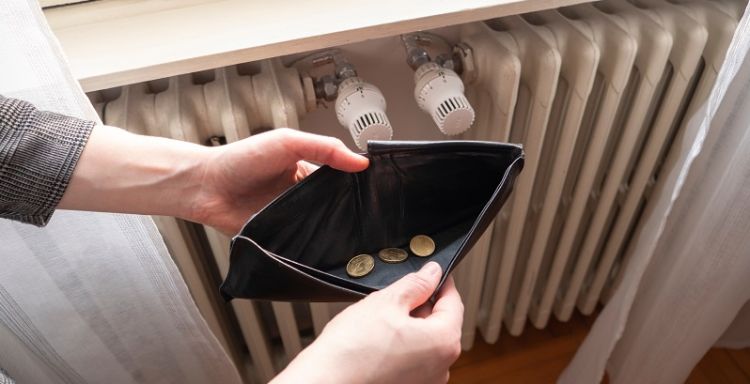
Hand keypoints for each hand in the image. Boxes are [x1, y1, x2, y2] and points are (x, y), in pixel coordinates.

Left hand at [59, 126, 367, 233]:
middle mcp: (303, 198)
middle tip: (377, 228)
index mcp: (309, 172)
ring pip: (322, 231)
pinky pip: (302, 248)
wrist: (205, 187)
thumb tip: (361, 162)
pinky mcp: (280, 240)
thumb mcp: (287, 143)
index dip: (360, 187)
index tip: (383, 196)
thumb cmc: (241, 159)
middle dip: (352, 217)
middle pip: (336, 209)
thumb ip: (324, 148)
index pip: (343, 181)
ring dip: (335, 236)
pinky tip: (329, 255)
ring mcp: (292, 220)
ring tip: (360, 245)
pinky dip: (313, 251)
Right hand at [272, 262, 463, 383]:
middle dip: (422, 307)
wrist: (325, 382)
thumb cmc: (352, 349)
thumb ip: (416, 285)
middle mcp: (441, 368)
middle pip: (441, 325)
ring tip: (382, 320)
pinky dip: (401, 348)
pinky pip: (413, 362)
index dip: (441, 283)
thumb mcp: (386, 302)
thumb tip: (432, 273)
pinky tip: (378, 341)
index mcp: (444, 343)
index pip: (454, 303)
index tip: (431, 274)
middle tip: (398, 295)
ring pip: (425, 344)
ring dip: (411, 328)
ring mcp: (426, 383)